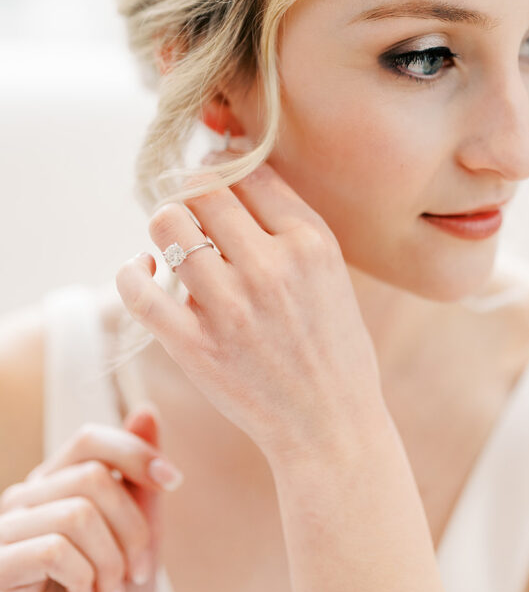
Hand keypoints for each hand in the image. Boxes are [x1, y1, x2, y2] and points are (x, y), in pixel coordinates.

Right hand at [0, 406, 182, 591]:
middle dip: (133, 529)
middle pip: (94, 478)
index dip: (137, 453)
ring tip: (113, 590)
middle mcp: (25, 498)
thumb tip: (146, 409)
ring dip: (112, 560)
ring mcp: (5, 531)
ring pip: (78, 512)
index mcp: (55, 482)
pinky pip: (55, 548)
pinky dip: (85, 576)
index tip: (174, 482)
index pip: (91, 439)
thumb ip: (141, 474)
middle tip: (139, 573)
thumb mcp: (141, 530)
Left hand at [115, 138, 384, 471]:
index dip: (224, 165)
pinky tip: (143, 268)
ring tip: (176, 242)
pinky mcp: (196, 347)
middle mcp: (272, 268)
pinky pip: (138, 290)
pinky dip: (131, 270)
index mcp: (312, 243)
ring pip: (167, 225)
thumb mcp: (332, 272)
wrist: (330, 426)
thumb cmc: (334, 346)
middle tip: (194, 210)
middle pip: (204, 189)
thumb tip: (239, 172)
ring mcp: (231, 308)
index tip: (215, 174)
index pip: (250, 172)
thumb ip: (291, 225)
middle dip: (192, 192)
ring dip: (165, 225)